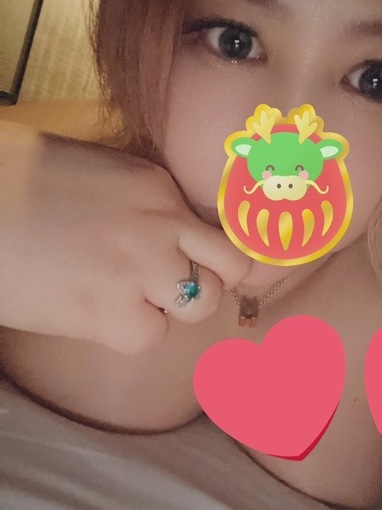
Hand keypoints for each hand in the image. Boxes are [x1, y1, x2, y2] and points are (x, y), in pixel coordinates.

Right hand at [0, 121, 250, 354]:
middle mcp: (165, 225)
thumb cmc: (22, 183)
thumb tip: (161, 234)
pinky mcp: (113, 312)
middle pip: (231, 268)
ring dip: (173, 308)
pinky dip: (130, 331)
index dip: (205, 254)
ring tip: (130, 300)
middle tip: (170, 287)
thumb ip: (141, 204)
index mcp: (158, 188)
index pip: (216, 231)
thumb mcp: (99, 174)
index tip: (194, 265)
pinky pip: (150, 335)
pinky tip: (96, 314)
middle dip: (208, 280)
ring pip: (202, 304)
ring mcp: (144, 269)